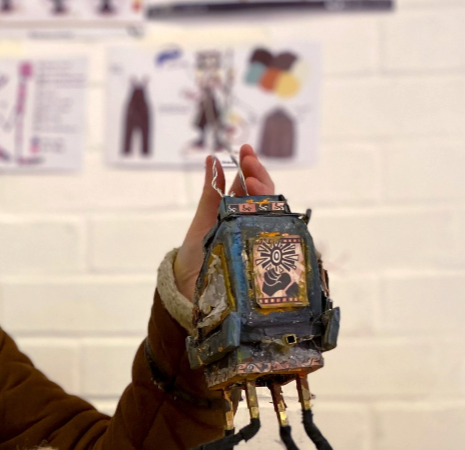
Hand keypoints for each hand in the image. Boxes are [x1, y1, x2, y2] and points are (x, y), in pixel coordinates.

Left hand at [173, 144, 275, 297]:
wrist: (189, 285)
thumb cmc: (197, 252)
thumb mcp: (203, 217)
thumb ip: (211, 190)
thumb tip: (212, 158)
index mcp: (239, 209)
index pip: (251, 182)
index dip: (250, 165)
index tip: (244, 150)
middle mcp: (253, 220)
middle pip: (264, 193)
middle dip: (258, 174)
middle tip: (248, 161)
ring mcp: (259, 235)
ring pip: (270, 209)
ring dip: (263, 192)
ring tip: (251, 181)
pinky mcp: (264, 254)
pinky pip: (274, 234)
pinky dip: (270, 219)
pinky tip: (265, 209)